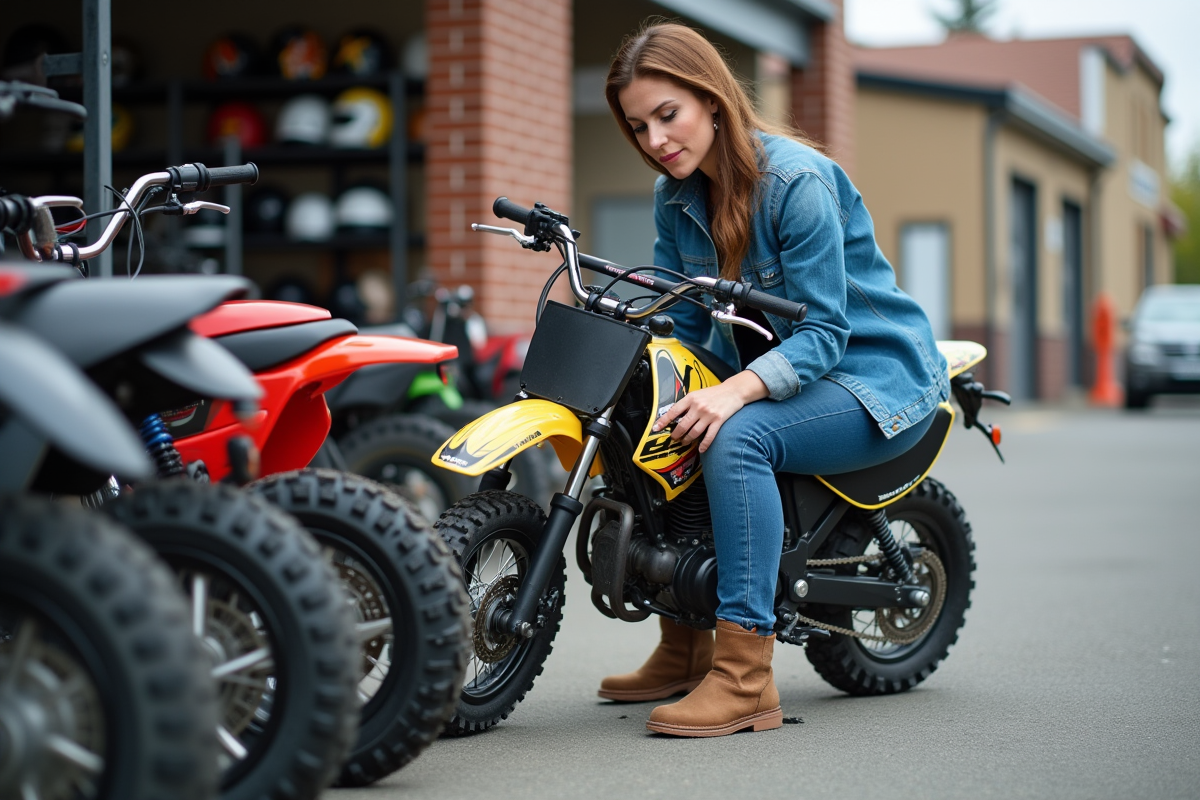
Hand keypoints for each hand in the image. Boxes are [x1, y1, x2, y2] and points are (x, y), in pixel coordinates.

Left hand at [652, 371, 768, 452]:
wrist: (733, 391)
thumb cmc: (714, 393)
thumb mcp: (697, 394)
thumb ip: (687, 404)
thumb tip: (674, 416)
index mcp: (691, 398)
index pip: (673, 411)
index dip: (663, 421)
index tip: (656, 428)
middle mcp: (699, 406)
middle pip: (683, 425)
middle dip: (676, 434)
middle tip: (674, 438)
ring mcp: (709, 414)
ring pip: (694, 432)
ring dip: (687, 440)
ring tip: (685, 442)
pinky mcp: (719, 421)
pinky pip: (709, 436)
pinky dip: (704, 444)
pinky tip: (701, 449)